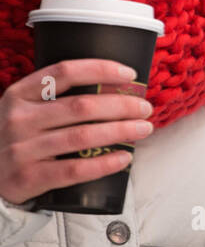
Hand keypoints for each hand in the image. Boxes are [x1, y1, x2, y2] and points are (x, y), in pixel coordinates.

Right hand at [0, 59, 153, 205]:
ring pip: (82, 136)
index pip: (64, 72)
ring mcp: (21, 149)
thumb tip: (115, 89)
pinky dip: (104, 163)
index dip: (100, 69)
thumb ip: (55, 98)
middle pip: (81, 106)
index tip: (129, 74)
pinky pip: (75, 169)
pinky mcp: (28, 177)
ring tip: (143, 128)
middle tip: (145, 108)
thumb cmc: (20, 138)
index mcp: (18, 95)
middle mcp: (17, 119)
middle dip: (121, 105)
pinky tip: (125, 158)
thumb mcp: (25, 110)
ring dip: (120, 131)